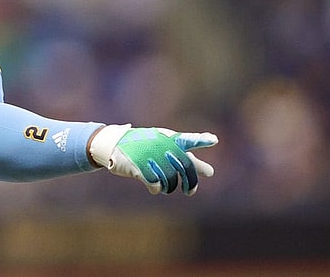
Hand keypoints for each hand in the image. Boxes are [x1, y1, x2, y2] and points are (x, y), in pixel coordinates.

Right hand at [89, 124, 217, 194]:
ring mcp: (150, 156)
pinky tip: (154, 187)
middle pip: (184, 167)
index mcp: (170, 138)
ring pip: (170, 179)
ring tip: (167, 187)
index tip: (214, 139)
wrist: (115, 143)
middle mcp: (162, 146)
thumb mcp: (165, 144)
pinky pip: (155, 184)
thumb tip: (211, 172)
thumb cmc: (145, 144)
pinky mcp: (139, 167)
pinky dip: (156, 188)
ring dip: (170, 187)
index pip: (188, 139)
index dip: (201, 139)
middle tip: (191, 191)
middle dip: (191, 182)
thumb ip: (187, 157)